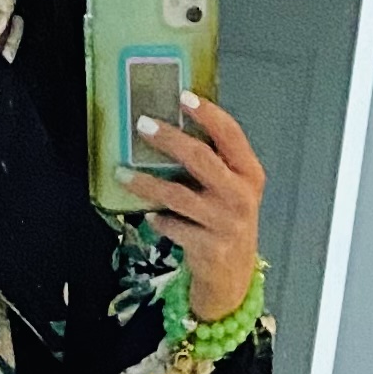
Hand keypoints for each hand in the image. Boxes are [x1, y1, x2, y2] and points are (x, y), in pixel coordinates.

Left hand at [115, 91, 264, 318]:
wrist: (233, 277)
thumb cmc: (227, 223)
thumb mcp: (233, 191)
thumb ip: (216, 164)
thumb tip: (174, 126)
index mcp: (250, 175)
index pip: (231, 135)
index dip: (207, 114)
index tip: (183, 96)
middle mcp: (241, 197)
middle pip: (200, 158)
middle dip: (168, 138)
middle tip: (142, 124)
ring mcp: (225, 223)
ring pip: (177, 194)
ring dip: (145, 182)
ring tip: (122, 172)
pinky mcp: (207, 247)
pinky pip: (171, 225)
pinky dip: (157, 218)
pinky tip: (148, 215)